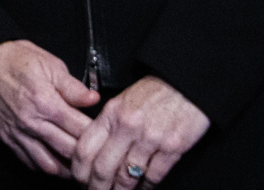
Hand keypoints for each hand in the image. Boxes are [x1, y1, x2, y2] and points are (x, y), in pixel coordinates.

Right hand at [0, 40, 100, 175]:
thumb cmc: (17, 59)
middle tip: (100, 156)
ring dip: (67, 169)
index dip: (99, 136)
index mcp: (46, 102)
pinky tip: (56, 163)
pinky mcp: (7, 137)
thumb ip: (74, 87)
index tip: (108, 137)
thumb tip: (94, 99)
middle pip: (68, 151)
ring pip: (49, 164)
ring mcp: (18, 132)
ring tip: (81, 167)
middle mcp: (31, 122)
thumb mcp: (51, 64)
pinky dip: (45, 167)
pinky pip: (29, 162)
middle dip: (87, 156)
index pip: (81, 130)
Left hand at [70, 75, 208, 187]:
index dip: (79, 170)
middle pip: (103, 168)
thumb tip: (92, 152)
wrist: (184, 84)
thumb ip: (106, 124)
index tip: (80, 180)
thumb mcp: (121, 102)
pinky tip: (141, 189)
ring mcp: (150, 138)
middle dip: (96, 188)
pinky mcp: (173, 147)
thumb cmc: (152, 94)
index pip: (85, 148)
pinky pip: (153, 176)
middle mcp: (127, 126)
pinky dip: (145, 188)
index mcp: (111, 114)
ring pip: (127, 177)